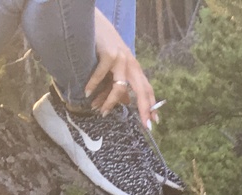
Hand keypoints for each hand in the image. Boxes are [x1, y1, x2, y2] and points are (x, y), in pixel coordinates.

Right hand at [86, 9, 155, 124]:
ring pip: (120, 87)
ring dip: (109, 101)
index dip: (152, 106)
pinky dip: (93, 85)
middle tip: (146, 125)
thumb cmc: (105, 46)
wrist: (94, 23)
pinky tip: (86, 93)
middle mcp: (131, 64)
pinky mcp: (108, 53)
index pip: (147, 90)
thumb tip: (126, 102)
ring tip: (101, 111)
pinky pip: (101, 75)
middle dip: (145, 109)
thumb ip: (121, 83)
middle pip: (142, 91)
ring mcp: (121, 59)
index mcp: (135, 69)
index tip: (154, 122)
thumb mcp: (116, 65)